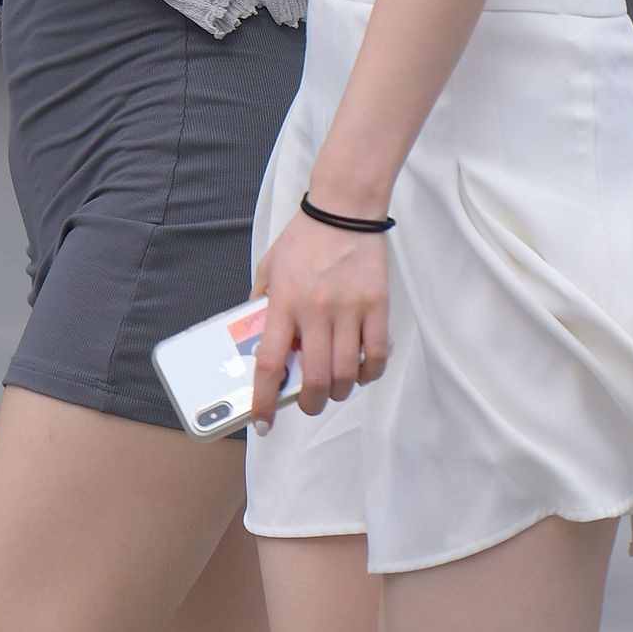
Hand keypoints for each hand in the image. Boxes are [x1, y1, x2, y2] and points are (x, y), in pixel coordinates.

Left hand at [245, 208, 391, 430]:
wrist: (344, 209)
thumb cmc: (304, 239)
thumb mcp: (269, 268)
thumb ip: (262, 303)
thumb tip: (256, 340)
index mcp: (284, 303)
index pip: (269, 362)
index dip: (264, 399)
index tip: (263, 422)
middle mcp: (315, 311)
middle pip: (316, 378)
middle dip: (311, 404)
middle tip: (310, 404)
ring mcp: (349, 310)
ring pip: (347, 372)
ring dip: (340, 392)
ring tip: (336, 389)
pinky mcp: (376, 305)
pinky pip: (376, 353)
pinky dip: (369, 372)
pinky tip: (362, 372)